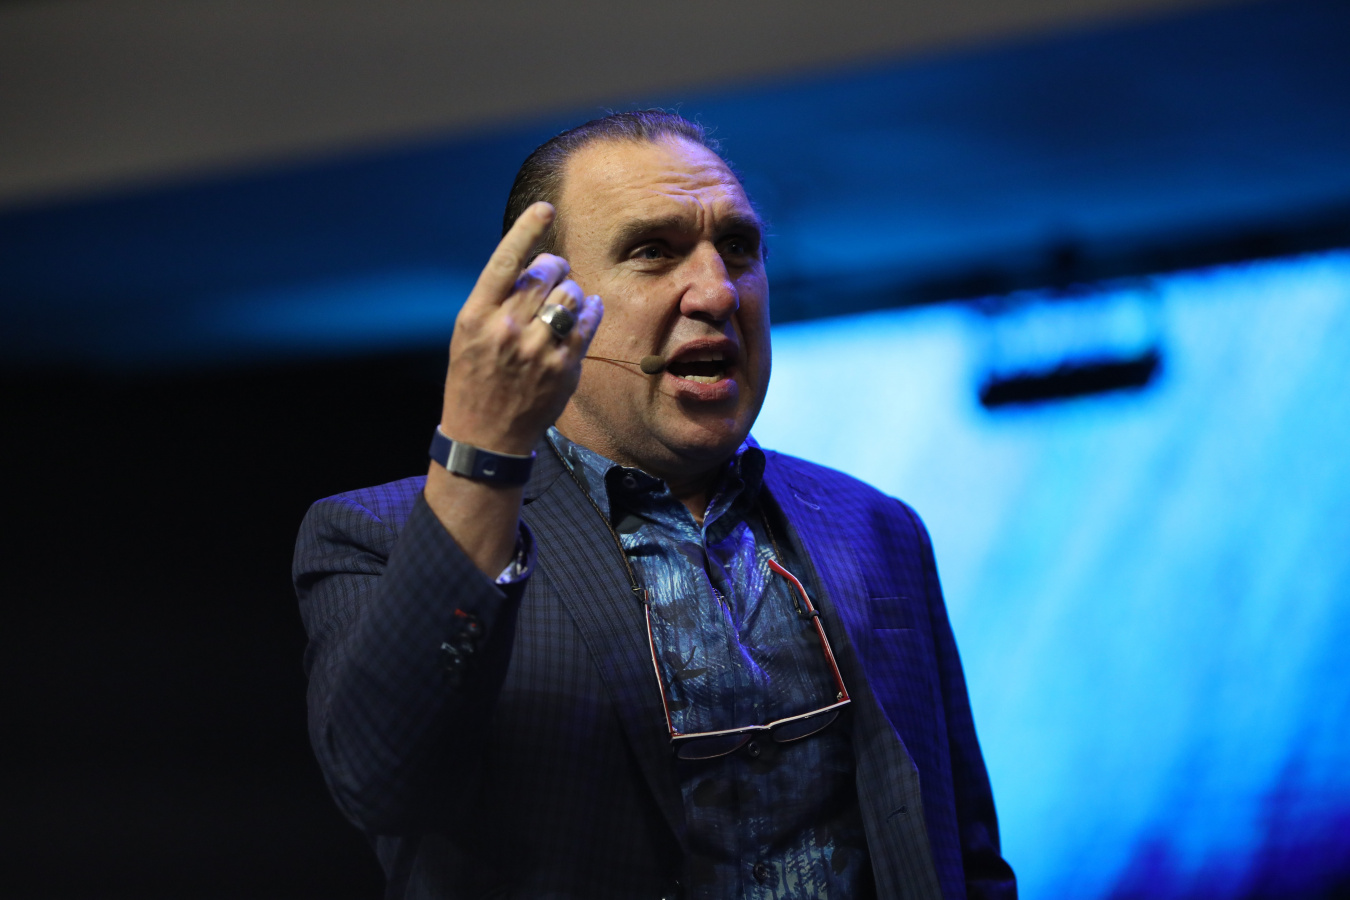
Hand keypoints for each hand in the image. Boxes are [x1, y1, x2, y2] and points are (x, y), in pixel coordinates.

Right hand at [440, 202, 602, 454]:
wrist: (484, 437)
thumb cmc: (474, 380)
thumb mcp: (468, 336)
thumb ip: (496, 301)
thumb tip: (531, 266)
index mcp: (476, 316)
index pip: (505, 262)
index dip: (526, 231)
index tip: (544, 208)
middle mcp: (506, 329)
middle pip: (545, 273)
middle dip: (554, 267)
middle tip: (553, 275)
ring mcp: (537, 350)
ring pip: (570, 294)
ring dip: (572, 290)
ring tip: (563, 304)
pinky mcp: (563, 367)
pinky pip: (588, 321)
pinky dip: (590, 309)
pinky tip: (584, 312)